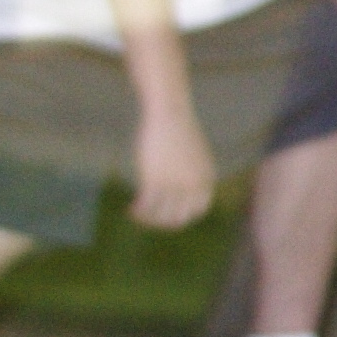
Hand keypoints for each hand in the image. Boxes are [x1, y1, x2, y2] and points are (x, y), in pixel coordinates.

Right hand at [130, 106, 216, 228]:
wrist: (171, 113)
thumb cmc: (180, 130)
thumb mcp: (193, 152)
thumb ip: (192, 171)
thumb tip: (181, 190)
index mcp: (206, 179)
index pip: (198, 209)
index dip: (182, 215)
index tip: (167, 215)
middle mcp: (193, 185)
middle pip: (179, 217)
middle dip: (163, 223)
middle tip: (150, 220)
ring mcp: (175, 184)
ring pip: (160, 214)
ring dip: (147, 219)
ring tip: (136, 215)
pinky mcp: (155, 180)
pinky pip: (146, 205)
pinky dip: (138, 211)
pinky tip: (130, 209)